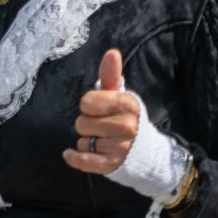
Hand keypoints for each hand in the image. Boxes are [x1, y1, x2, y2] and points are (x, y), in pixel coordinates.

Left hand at [63, 48, 139, 174]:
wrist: (146, 152)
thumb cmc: (127, 118)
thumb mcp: (121, 96)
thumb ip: (111, 75)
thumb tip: (111, 52)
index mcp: (127, 104)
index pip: (86, 101)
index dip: (89, 106)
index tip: (100, 109)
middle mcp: (126, 126)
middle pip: (81, 123)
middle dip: (87, 124)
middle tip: (103, 127)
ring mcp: (120, 147)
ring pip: (81, 141)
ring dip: (87, 141)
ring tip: (103, 140)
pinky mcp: (112, 165)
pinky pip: (82, 161)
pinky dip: (74, 157)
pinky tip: (71, 154)